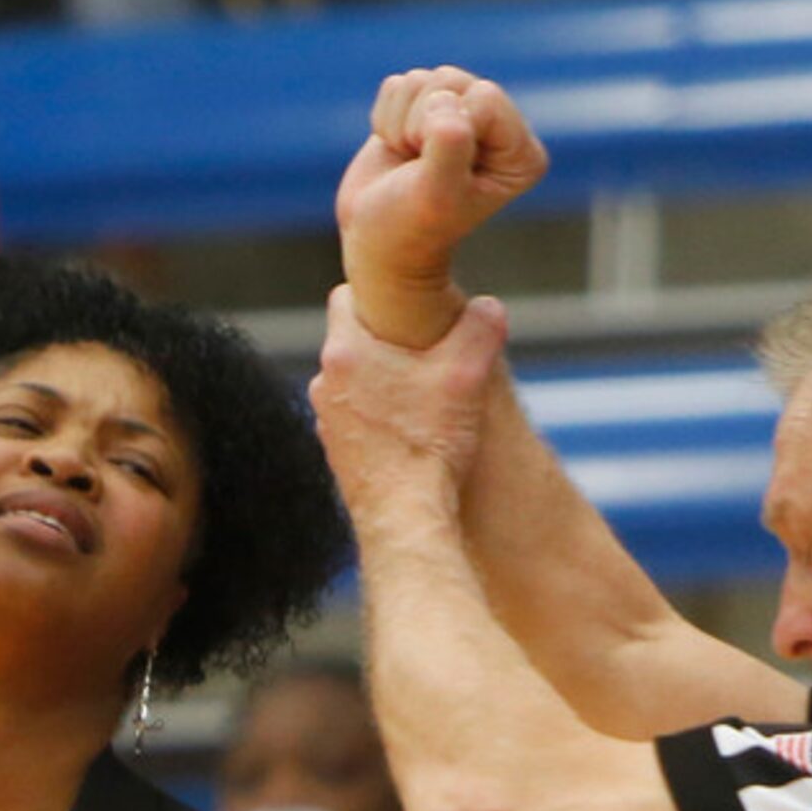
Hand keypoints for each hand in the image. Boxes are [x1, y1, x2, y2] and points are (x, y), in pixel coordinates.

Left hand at [309, 284, 508, 511]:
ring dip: (383, 380)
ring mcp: (326, 421)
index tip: (409, 301)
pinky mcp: (337, 453)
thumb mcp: (467, 374)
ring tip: (423, 393)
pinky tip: (413, 430)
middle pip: (353, 339)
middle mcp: (323, 384)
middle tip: (428, 348)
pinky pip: (357, 417)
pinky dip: (380, 415)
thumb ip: (480, 328)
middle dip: (388, 339)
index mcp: (345, 352)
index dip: (379, 291)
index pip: (346, 295)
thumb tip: (488, 307)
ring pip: (355, 381)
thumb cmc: (429, 444)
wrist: (405, 519)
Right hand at [336, 70, 548, 347]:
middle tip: (419, 168)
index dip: (447, 130)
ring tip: (409, 163)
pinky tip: (398, 152)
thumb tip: (445, 103)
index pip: (484, 98)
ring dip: (401, 125)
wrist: (376, 241)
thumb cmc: (411, 228)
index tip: (438, 172)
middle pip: (452, 81)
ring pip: (423, 79)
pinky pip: (398, 85)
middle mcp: (497, 127)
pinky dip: (386, 121)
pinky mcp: (425, 107)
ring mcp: (461, 113)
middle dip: (421, 124)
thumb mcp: (437, 196)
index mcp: (520, 153)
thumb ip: (450, 147)